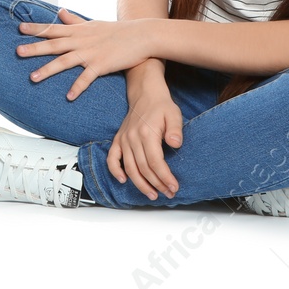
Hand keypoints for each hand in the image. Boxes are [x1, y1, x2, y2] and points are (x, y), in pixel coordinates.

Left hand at [16, 9, 153, 100]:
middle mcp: (81, 41)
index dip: (36, 29)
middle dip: (35, 48)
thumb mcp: (92, 23)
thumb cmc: (116, 30)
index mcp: (78, 31)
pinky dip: (78, 86)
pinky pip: (87, 78)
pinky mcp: (101, 65)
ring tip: (32, 78)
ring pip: (65, 62)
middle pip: (54, 45)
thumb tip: (59, 10)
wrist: (141, 36)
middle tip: (17, 51)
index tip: (19, 28)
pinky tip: (69, 96)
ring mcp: (90, 53)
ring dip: (48, 70)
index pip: (53, 29)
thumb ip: (73, 20)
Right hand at [110, 85, 183, 200]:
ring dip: (140, 184)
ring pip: (129, 168)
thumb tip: (176, 144)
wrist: (145, 93)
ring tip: (152, 194)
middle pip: (143, 168)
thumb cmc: (161, 106)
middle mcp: (132, 138)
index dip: (165, 177)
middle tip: (168, 193)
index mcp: (147, 133)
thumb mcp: (174, 114)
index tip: (174, 187)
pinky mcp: (118, 140)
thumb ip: (175, 129)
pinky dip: (115, 170)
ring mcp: (124, 139)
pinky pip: (112, 158)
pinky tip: (122, 180)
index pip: (155, 162)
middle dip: (156, 184)